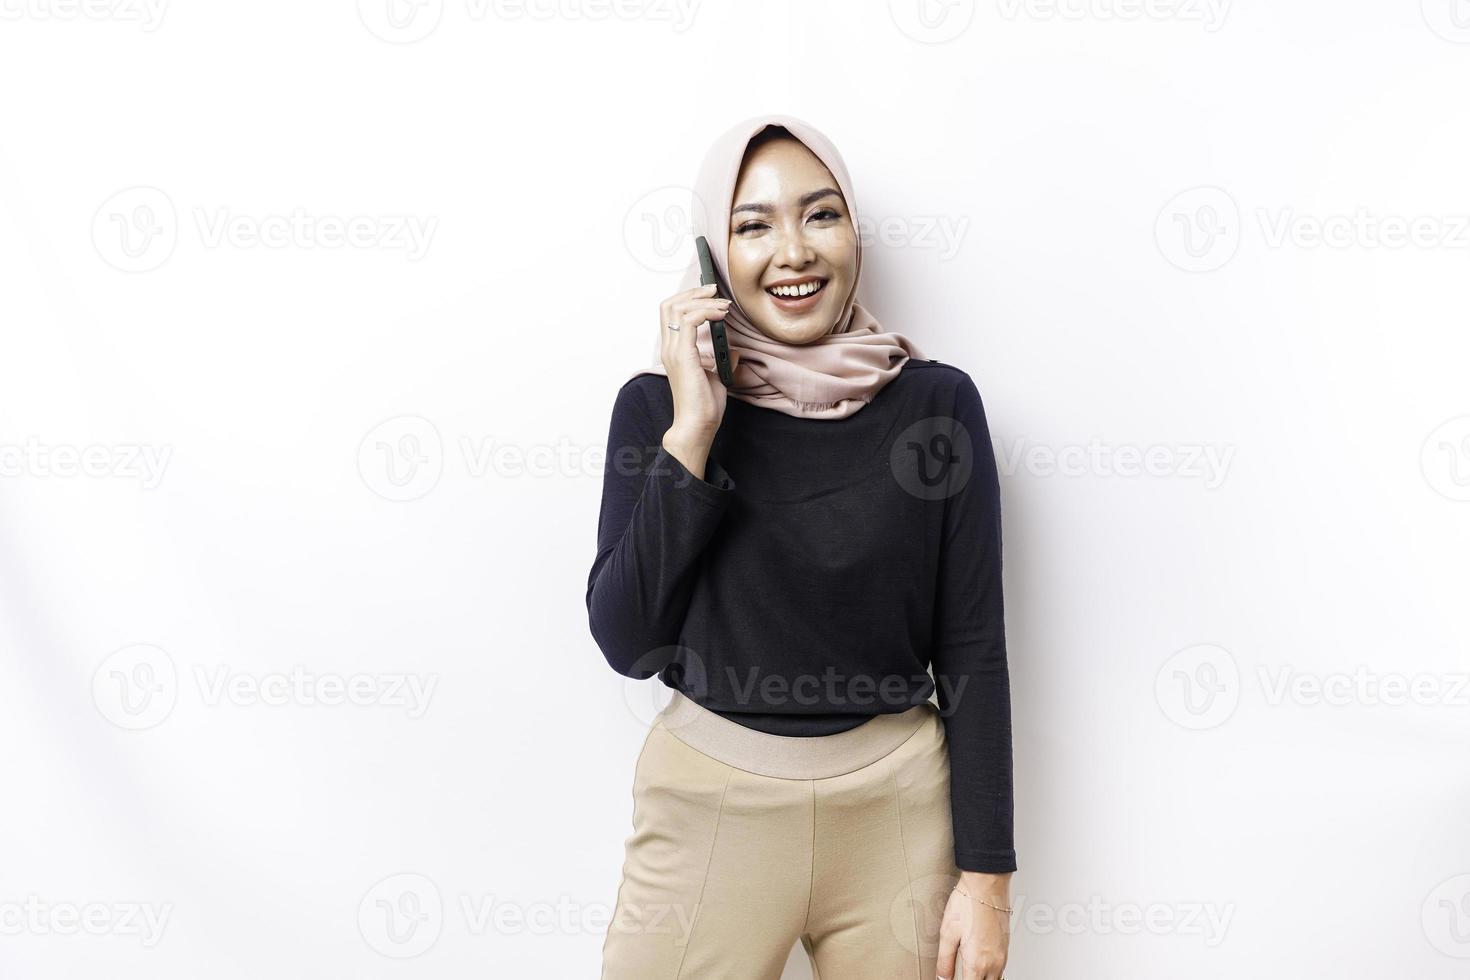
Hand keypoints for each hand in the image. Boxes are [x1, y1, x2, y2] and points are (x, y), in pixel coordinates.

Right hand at [659, 283, 739, 438]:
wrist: (698, 425)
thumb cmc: (704, 406)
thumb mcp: (716, 377)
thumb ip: (721, 361)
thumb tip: (734, 350)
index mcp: (673, 350)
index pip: (670, 313)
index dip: (688, 298)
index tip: (710, 295)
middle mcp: (669, 348)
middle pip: (669, 304)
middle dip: (693, 292)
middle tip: (715, 290)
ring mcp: (674, 351)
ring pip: (678, 307)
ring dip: (702, 300)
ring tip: (723, 304)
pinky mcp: (684, 355)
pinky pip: (690, 320)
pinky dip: (707, 312)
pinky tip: (721, 315)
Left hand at [936, 872, 1009, 979]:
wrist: (987, 883)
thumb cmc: (967, 903)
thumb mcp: (947, 933)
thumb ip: (945, 960)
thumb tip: (942, 977)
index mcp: (977, 963)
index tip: (953, 979)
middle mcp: (994, 962)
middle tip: (963, 973)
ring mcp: (1003, 955)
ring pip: (996, 979)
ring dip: (984, 978)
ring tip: (970, 971)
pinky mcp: (1006, 946)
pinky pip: (1002, 968)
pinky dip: (992, 972)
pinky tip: (982, 964)